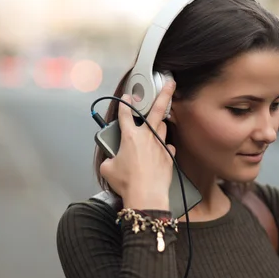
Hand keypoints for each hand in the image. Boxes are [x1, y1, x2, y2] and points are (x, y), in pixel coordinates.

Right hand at [99, 81, 176, 210]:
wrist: (147, 195)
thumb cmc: (127, 182)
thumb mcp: (108, 168)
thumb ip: (110, 158)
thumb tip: (113, 159)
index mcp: (129, 136)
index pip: (125, 114)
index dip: (124, 104)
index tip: (126, 97)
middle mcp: (147, 136)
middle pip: (157, 109)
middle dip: (164, 93)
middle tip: (170, 82)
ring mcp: (160, 145)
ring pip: (163, 127)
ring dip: (160, 125)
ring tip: (158, 124)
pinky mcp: (169, 155)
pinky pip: (168, 146)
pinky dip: (164, 147)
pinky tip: (161, 150)